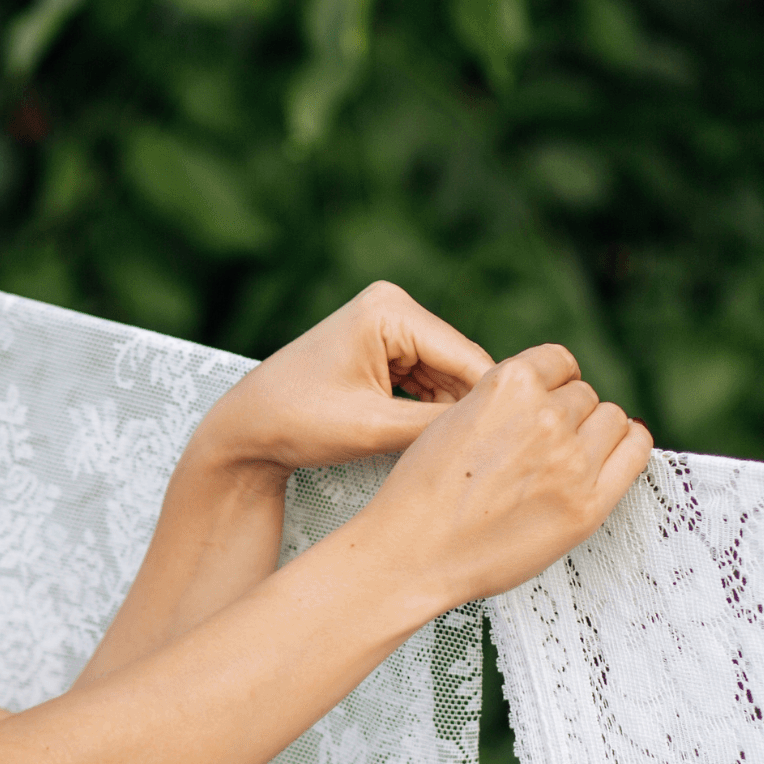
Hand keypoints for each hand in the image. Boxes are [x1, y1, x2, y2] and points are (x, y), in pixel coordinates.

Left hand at [189, 282, 495, 477]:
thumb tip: (497, 431)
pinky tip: (434, 443)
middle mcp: (393, 305)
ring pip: (447, 376)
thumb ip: (438, 427)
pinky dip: (432, 411)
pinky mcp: (383, 346)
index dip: (492, 403)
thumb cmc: (297, 423)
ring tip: (463, 455)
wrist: (245, 427)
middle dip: (471, 409)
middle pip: (460, 365)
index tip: (518, 444)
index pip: (466, 357)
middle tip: (494, 457)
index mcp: (390, 310)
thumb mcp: (374, 429)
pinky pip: (427, 380)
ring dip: (452, 413)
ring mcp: (387, 324)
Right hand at [340, 344, 652, 610]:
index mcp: (508, 384)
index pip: (559, 361)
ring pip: (611, 419)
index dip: (550, 383)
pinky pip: (636, 450)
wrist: (412, 553)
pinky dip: (629, 445)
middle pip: (584, 395)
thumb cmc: (424, 491)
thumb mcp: (455, 417)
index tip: (542, 403)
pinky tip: (612, 455)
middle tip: (541, 445)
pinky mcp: (587, 505)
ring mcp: (571, 462)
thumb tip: (552, 393)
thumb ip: (504, 399)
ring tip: (567, 458)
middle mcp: (545, 417)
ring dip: (594, 432)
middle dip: (566, 414)